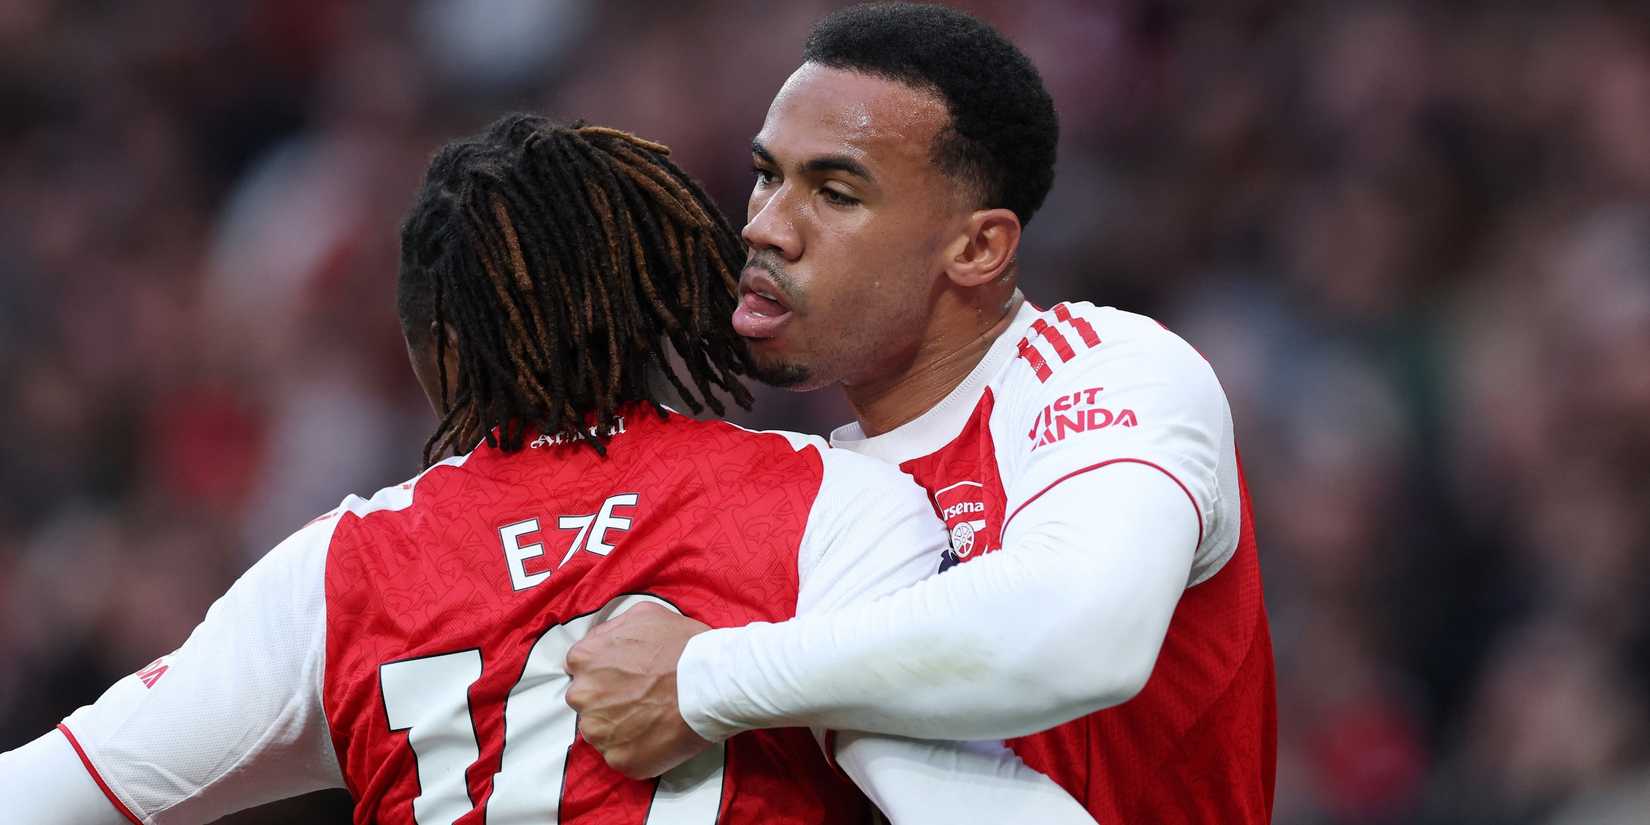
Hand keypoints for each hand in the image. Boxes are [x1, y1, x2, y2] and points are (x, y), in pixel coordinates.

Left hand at [565, 602, 713, 778]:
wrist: (712, 682)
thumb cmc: (682, 646)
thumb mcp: (643, 615)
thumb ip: (612, 630)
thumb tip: (603, 642)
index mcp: (584, 658)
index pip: (581, 669)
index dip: (605, 673)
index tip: (626, 677)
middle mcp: (582, 695)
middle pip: (588, 701)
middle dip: (608, 700)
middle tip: (641, 697)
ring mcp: (599, 730)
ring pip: (602, 731)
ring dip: (620, 726)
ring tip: (652, 717)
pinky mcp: (619, 758)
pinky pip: (621, 755)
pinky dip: (636, 749)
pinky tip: (657, 735)